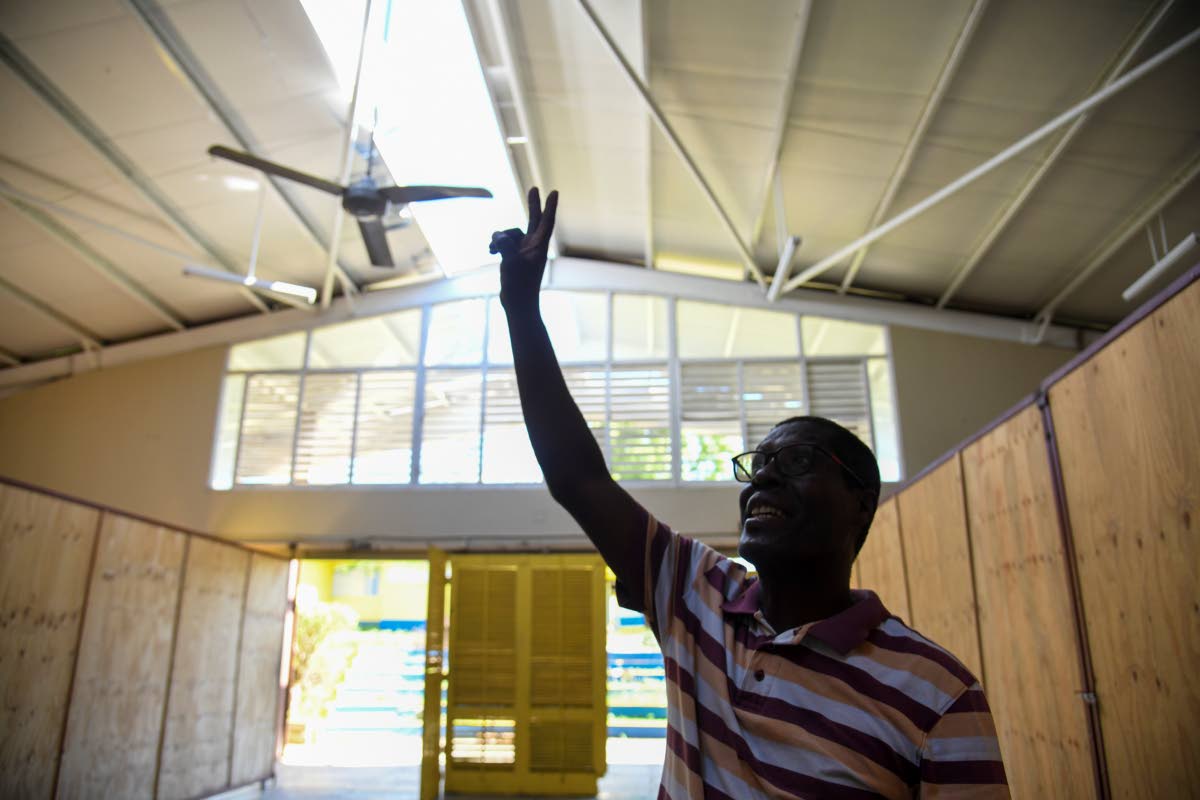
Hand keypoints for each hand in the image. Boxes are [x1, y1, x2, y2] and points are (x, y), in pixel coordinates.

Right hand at [491, 187, 557, 311]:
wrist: (517, 304)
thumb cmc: (519, 286)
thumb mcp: (511, 263)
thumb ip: (505, 245)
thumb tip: (497, 235)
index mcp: (539, 247)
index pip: (546, 222)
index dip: (550, 206)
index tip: (554, 192)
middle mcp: (533, 247)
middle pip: (534, 220)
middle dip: (533, 205)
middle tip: (534, 188)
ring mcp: (524, 251)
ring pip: (510, 233)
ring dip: (499, 239)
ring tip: (492, 251)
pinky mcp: (515, 257)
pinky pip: (504, 242)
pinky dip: (496, 245)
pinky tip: (490, 253)